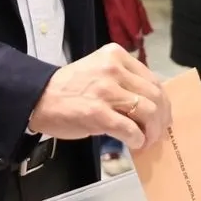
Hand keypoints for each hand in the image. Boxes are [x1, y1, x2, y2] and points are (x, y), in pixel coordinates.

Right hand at [27, 44, 170, 150]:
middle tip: (157, 133)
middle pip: (155, 95)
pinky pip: (131, 130)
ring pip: (149, 112)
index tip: (162, 116)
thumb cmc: (69, 88)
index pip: (153, 79)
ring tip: (146, 141)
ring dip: (152, 132)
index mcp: (115, 56)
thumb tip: (151, 104)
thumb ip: (123, 80)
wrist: (38, 98)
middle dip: (162, 119)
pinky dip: (137, 140)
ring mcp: (106, 91)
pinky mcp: (98, 113)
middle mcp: (113, 69)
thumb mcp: (99, 71)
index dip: (163, 102)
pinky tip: (133, 144)